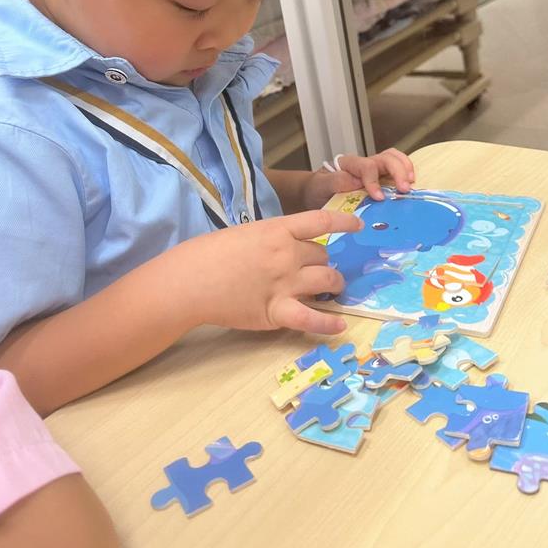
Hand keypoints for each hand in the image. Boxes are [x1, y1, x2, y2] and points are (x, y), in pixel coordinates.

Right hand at [168, 209, 362, 335]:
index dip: (345, 222)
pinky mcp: (276, 312)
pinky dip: (329, 324)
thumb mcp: (246, 233)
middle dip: (323, 262)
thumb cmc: (211, 253)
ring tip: (333, 290)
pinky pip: (312, 319)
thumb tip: (291, 246)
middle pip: (323, 256)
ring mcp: (284, 284)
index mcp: (277, 230)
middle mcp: (287, 255)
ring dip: (333, 285)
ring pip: (327, 281)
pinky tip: (339, 325)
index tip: (358, 225)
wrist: (190, 280)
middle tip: (318, 270)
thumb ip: (272, 238)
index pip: (322, 221)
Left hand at [302, 148, 415, 207]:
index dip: (374, 181)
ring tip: (411, 183)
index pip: (367, 167)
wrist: (315, 191)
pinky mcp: (380, 177)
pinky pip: (396, 168)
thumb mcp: (320, 186)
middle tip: (405, 189)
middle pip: (386, 158)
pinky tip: (410, 184)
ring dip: (405, 168)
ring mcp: (374, 169)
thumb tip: (356, 181)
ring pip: (394, 158)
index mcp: (349, 165)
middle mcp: (364, 163)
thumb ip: (335, 181)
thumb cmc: (318, 189)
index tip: (379, 197)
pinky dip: (406, 172)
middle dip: (398, 171)